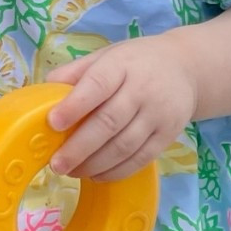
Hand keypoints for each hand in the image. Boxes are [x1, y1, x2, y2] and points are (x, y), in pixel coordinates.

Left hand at [45, 38, 196, 181]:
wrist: (186, 68)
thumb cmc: (135, 63)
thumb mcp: (107, 56)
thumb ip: (76, 72)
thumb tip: (43, 93)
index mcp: (121, 66)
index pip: (97, 85)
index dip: (74, 105)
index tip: (52, 123)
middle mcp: (142, 89)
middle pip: (109, 122)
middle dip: (79, 147)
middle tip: (56, 164)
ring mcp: (158, 114)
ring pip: (124, 146)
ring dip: (94, 164)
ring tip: (71, 171)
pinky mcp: (168, 135)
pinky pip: (140, 159)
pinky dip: (116, 172)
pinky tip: (96, 175)